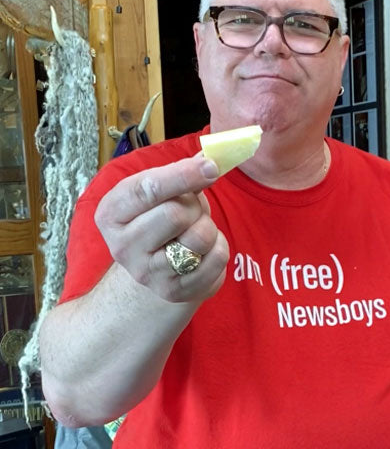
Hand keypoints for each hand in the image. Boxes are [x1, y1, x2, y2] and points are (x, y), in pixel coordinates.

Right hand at [95, 153, 229, 303]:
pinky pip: (216, 259)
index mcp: (111, 214)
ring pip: (198, 238)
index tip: (211, 166)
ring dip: (208, 227)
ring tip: (195, 231)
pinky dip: (219, 248)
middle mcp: (122, 247)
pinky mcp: (173, 291)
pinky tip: (203, 251)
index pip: (148, 188)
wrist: (152, 269)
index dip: (184, 174)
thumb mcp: (158, 194)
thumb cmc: (156, 221)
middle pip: (175, 214)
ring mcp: (147, 273)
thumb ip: (180, 174)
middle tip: (191, 210)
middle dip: (194, 206)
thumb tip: (211, 156)